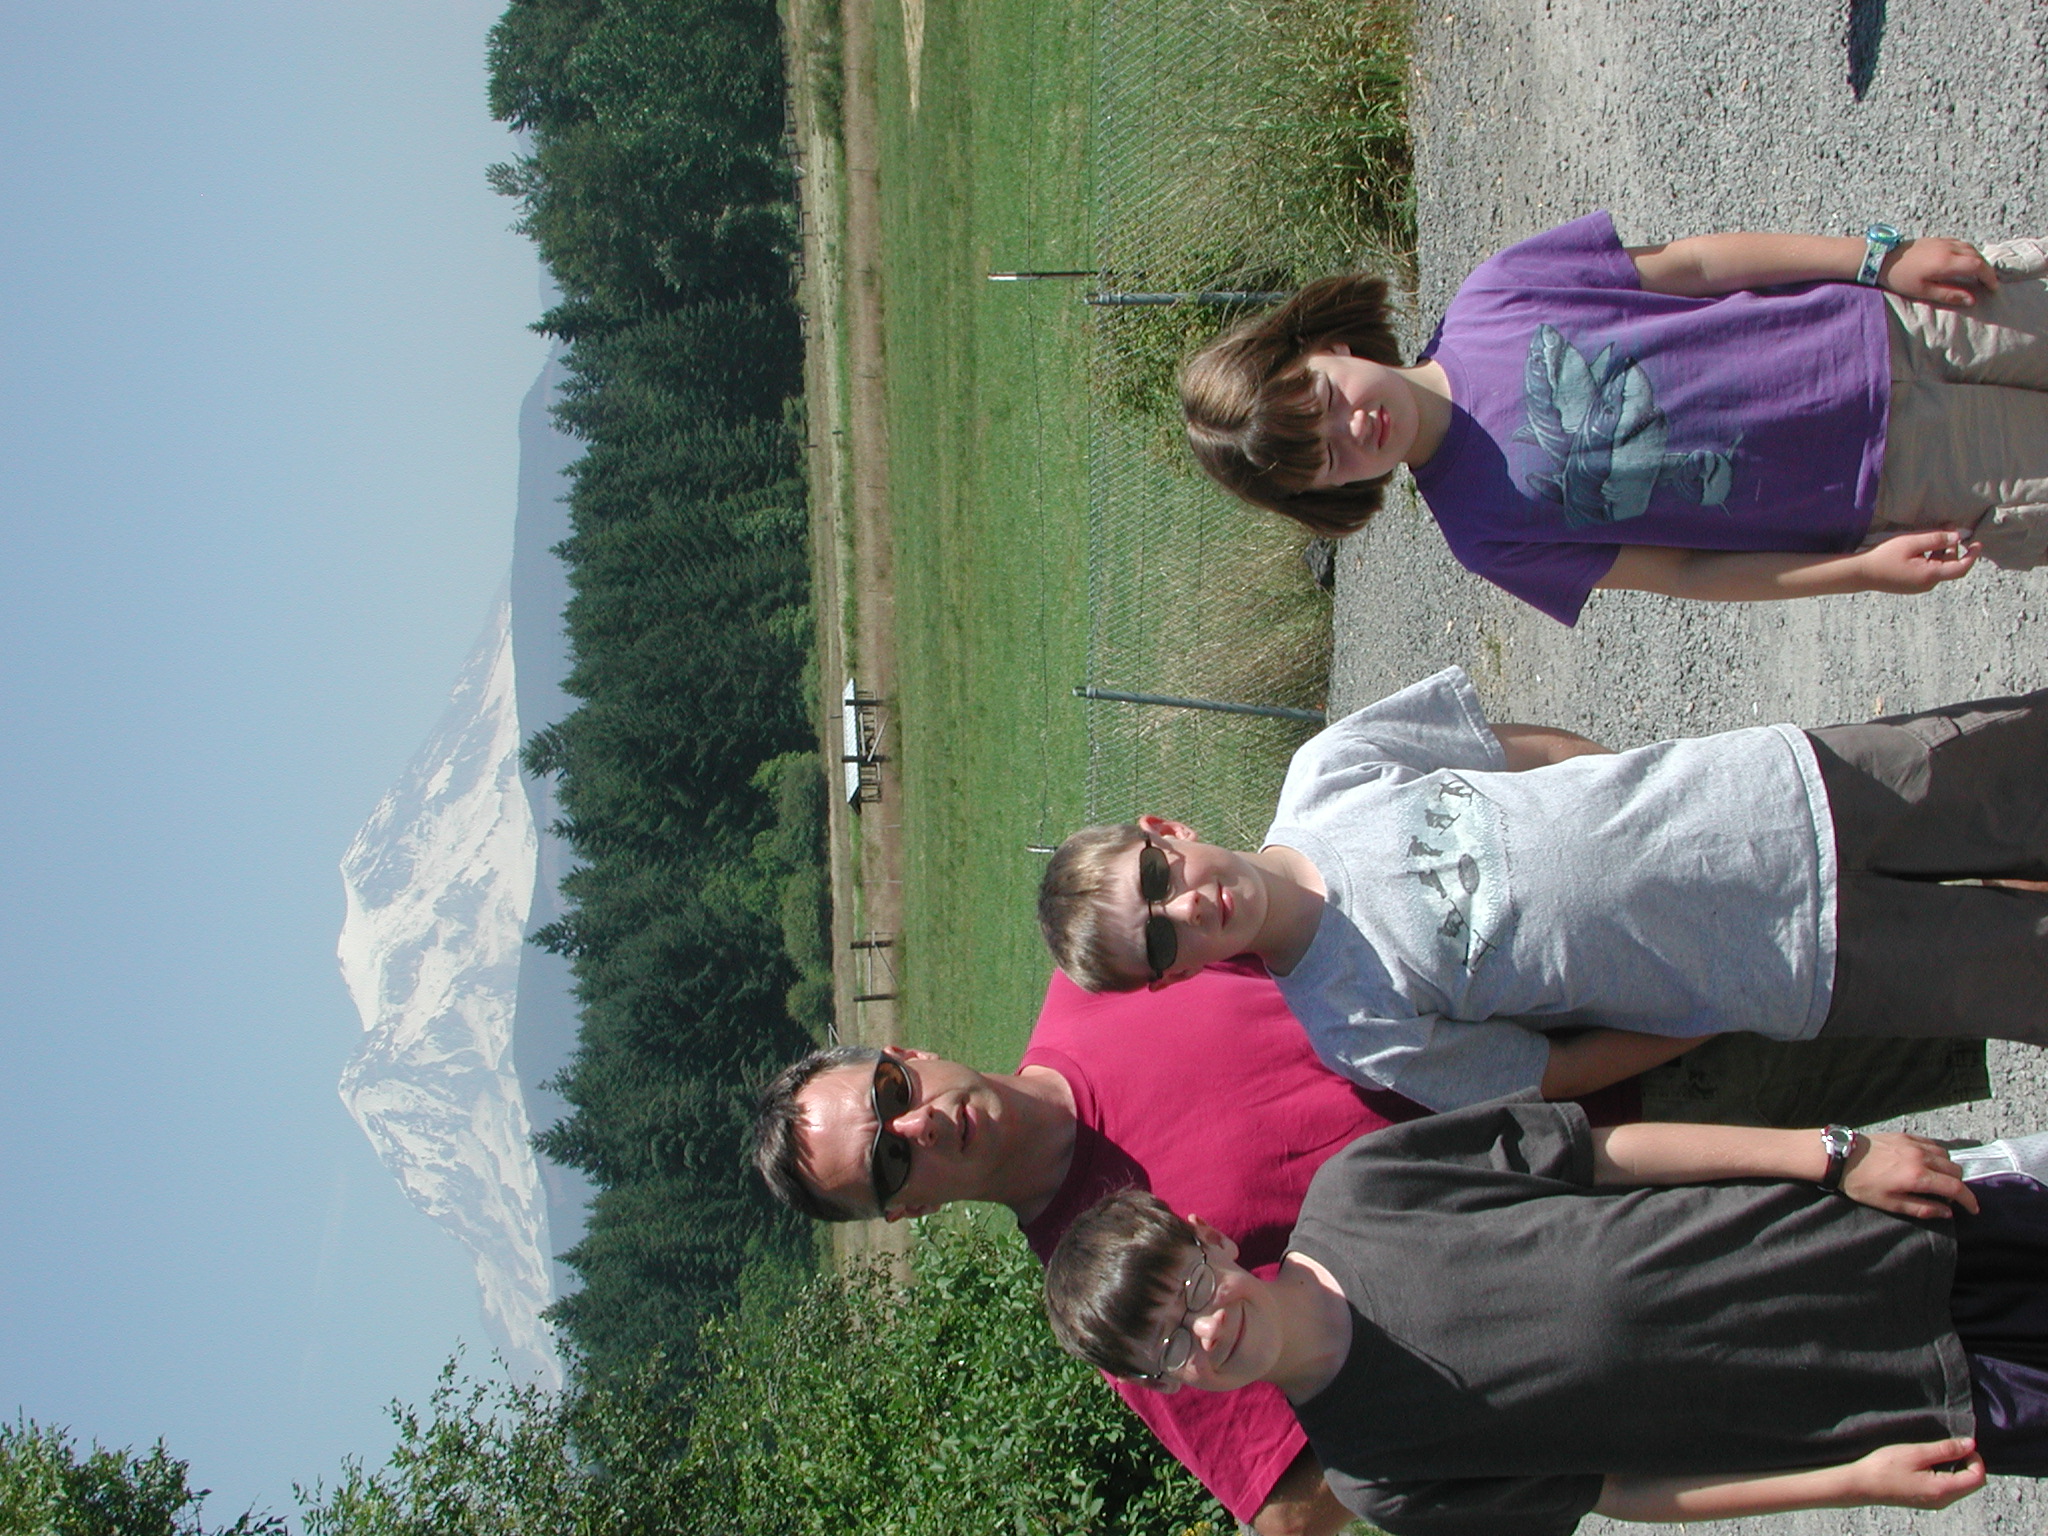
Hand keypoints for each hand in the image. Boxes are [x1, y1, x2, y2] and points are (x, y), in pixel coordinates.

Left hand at [1840, 1131, 1978, 1217]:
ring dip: (1948, 1169)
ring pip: (1946, 1156)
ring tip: (1937, 1180)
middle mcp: (1921, 1157)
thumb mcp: (1890, 1204)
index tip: (1973, 1210)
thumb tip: (1947, 1212)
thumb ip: (1922, 1209)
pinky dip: (1938, 1155)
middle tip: (1948, 1196)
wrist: (1841, 1156)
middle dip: (1958, 1186)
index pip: (1956, 1188)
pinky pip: (1933, 1144)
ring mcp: (1914, 1143)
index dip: (1969, 1201)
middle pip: (1955, 1171)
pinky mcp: (1906, 1135)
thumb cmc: (1862, 1184)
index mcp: (1918, 1176)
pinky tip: (1928, 1163)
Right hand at [1847, 1438, 1984, 1509]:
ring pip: (1961, 1486)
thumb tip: (1970, 1444)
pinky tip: (1929, 1463)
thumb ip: (1945, 1449)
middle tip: (1948, 1446)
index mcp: (1944, 1489)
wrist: (1862, 1485)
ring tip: (1937, 1453)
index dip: (1975, 1459)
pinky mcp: (1927, 1500)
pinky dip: (1948, 1474)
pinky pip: (1948, 1488)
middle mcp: (1944, 1500)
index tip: (1959, 1444)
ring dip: (1957, 1468)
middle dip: (1968, 1463)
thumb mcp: (1916, 1452)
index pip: (1977, 1477)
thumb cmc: (1885, 1467)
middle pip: (1972, 1483)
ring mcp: (1935, 1502)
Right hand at [1853, 529, 1979, 592]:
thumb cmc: (1884, 557)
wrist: (1860, 574)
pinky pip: (1928, 571)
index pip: (1961, 567)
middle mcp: (1928, 584)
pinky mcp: (1911, 585)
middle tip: (1949, 526)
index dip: (1972, 555)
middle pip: (1949, 565)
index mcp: (1931, 575)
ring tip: (1936, 533)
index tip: (1978, 543)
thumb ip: (1936, 539)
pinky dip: (1931, 558)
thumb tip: (1957, 537)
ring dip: (1941, 551)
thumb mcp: (1911, 543)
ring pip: (1939, 567)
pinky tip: (1922, 547)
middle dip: (1952, 546)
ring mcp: (1919, 586)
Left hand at [1882, 238, 1999, 304]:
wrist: (1881, 258)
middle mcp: (1948, 248)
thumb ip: (1948, 295)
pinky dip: (1970, 252)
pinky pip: (1961, 243)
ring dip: (1979, 260)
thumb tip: (1971, 300)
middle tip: (1989, 283)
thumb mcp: (1923, 291)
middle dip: (1987, 270)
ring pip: (1970, 248)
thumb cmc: (1900, 278)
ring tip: (1980, 274)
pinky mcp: (1937, 239)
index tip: (1993, 288)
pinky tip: (1966, 261)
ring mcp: (1943, 241)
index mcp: (1946, 262)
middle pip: (1977, 256)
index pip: (1978, 266)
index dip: (1989, 277)